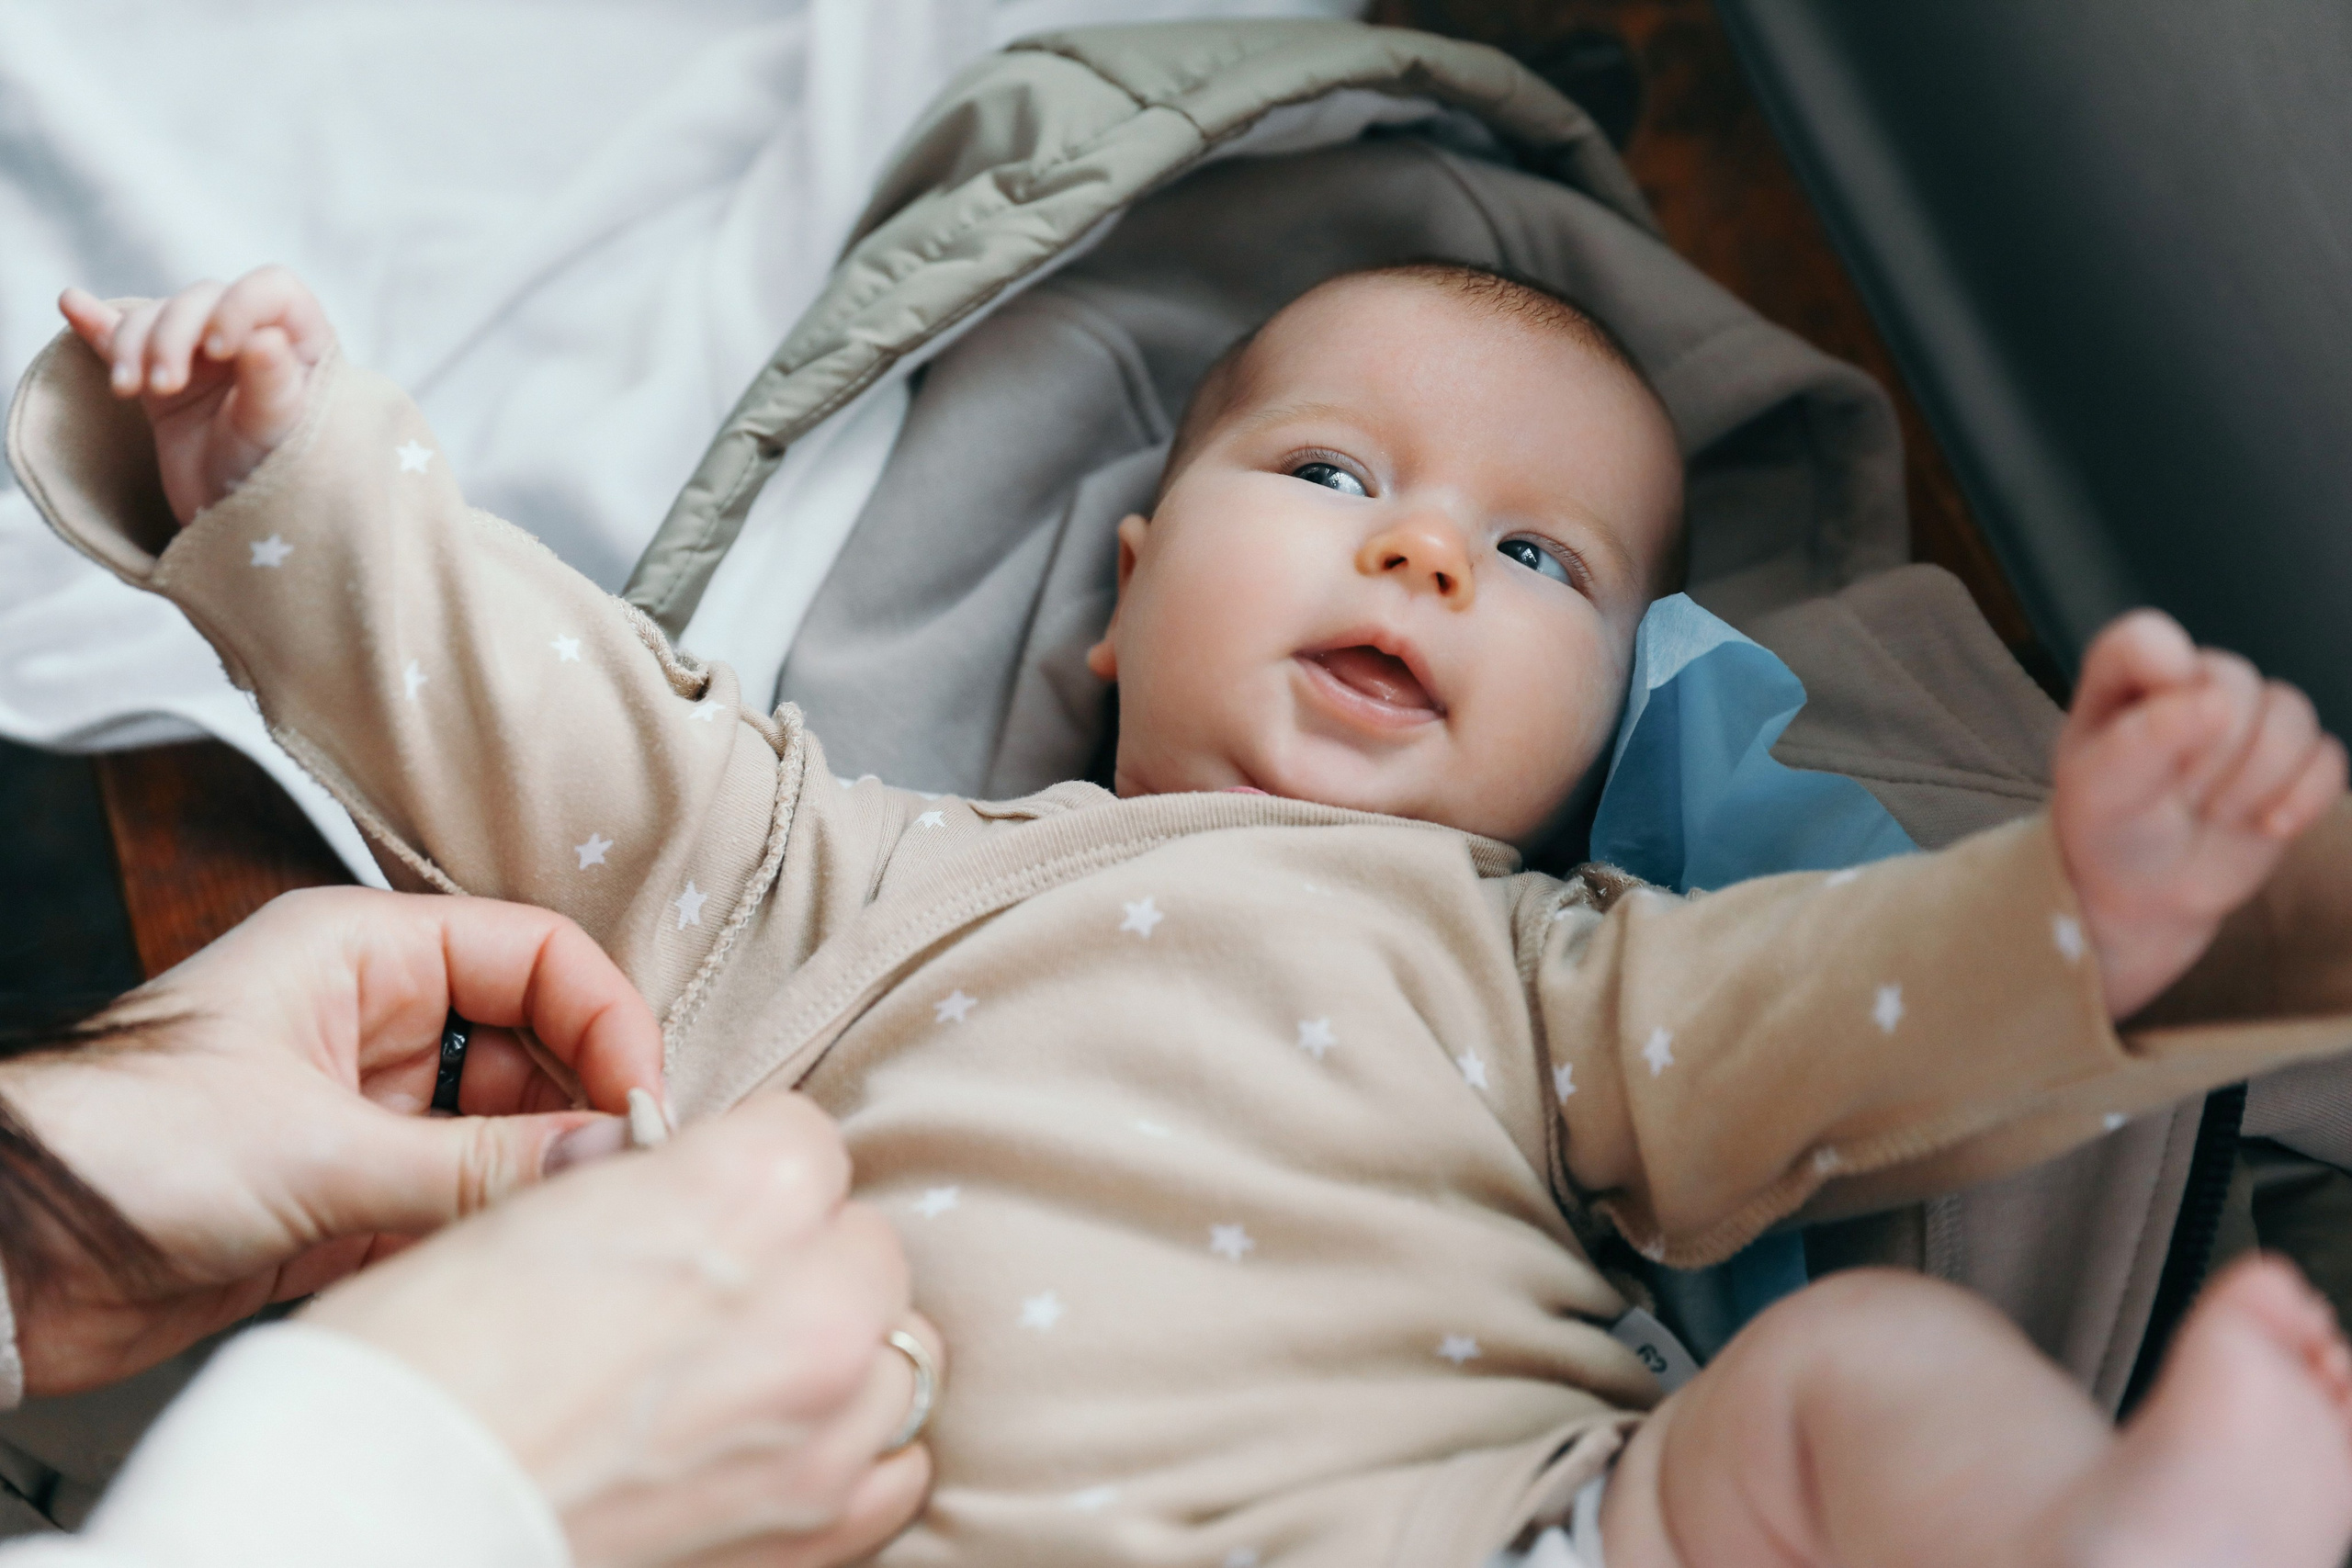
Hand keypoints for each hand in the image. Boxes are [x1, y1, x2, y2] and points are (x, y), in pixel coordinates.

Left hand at [0, 887, 662, 1394]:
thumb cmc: (112, 1149)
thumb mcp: (318, 1150)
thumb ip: (479, 1162)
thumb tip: (614, 1154)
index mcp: (363, 954)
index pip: (536, 955)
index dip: (603, 1020)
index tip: (641, 1102)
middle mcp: (374, 1023)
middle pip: (535, 1043)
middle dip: (583, 1105)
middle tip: (624, 1174)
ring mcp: (364, 1113)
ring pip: (504, 1129)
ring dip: (538, 1176)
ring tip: (567, 1223)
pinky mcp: (349, 1199)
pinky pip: (458, 1203)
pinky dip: (491, 1230)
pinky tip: (511, 1258)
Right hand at [58, 265, 334, 527]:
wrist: (241, 528)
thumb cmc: (280, 479)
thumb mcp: (282, 433)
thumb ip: (275, 383)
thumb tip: (265, 337)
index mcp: (301, 341)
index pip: (269, 289)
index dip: (238, 305)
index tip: (219, 349)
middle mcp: (251, 336)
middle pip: (200, 300)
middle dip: (170, 335)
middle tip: (164, 386)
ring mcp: (202, 354)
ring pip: (156, 318)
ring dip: (131, 345)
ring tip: (127, 390)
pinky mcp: (161, 377)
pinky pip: (123, 338)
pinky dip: (99, 325)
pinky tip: (74, 306)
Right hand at [305, 1093, 937, 1567]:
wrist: (363, 1529)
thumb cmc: (410, 1374)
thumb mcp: (524, 1223)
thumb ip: (642, 1194)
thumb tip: (674, 1182)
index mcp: (746, 1196)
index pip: (809, 1141)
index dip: (743, 1171)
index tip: (699, 1203)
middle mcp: (812, 1307)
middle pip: (864, 1248)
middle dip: (799, 1261)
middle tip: (707, 1297)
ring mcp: (827, 1435)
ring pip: (891, 1356)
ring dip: (832, 1356)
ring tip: (737, 1379)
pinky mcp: (818, 1539)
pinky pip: (895, 1471)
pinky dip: (850, 1458)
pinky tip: (773, 1456)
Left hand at [2053, 610, 2346, 1016]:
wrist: (2144, 892)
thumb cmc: (2108, 828)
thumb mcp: (2100, 791)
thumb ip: (2144, 741)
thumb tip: (2215, 701)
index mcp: (2125, 679)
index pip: (2145, 638)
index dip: (2161, 662)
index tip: (2162, 706)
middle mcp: (2191, 685)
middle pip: (2233, 680)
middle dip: (2208, 753)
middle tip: (2175, 795)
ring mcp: (2249, 719)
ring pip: (2291, 712)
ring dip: (2253, 779)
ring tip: (2212, 814)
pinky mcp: (2295, 761)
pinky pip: (2327, 757)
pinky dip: (2303, 797)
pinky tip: (2267, 827)